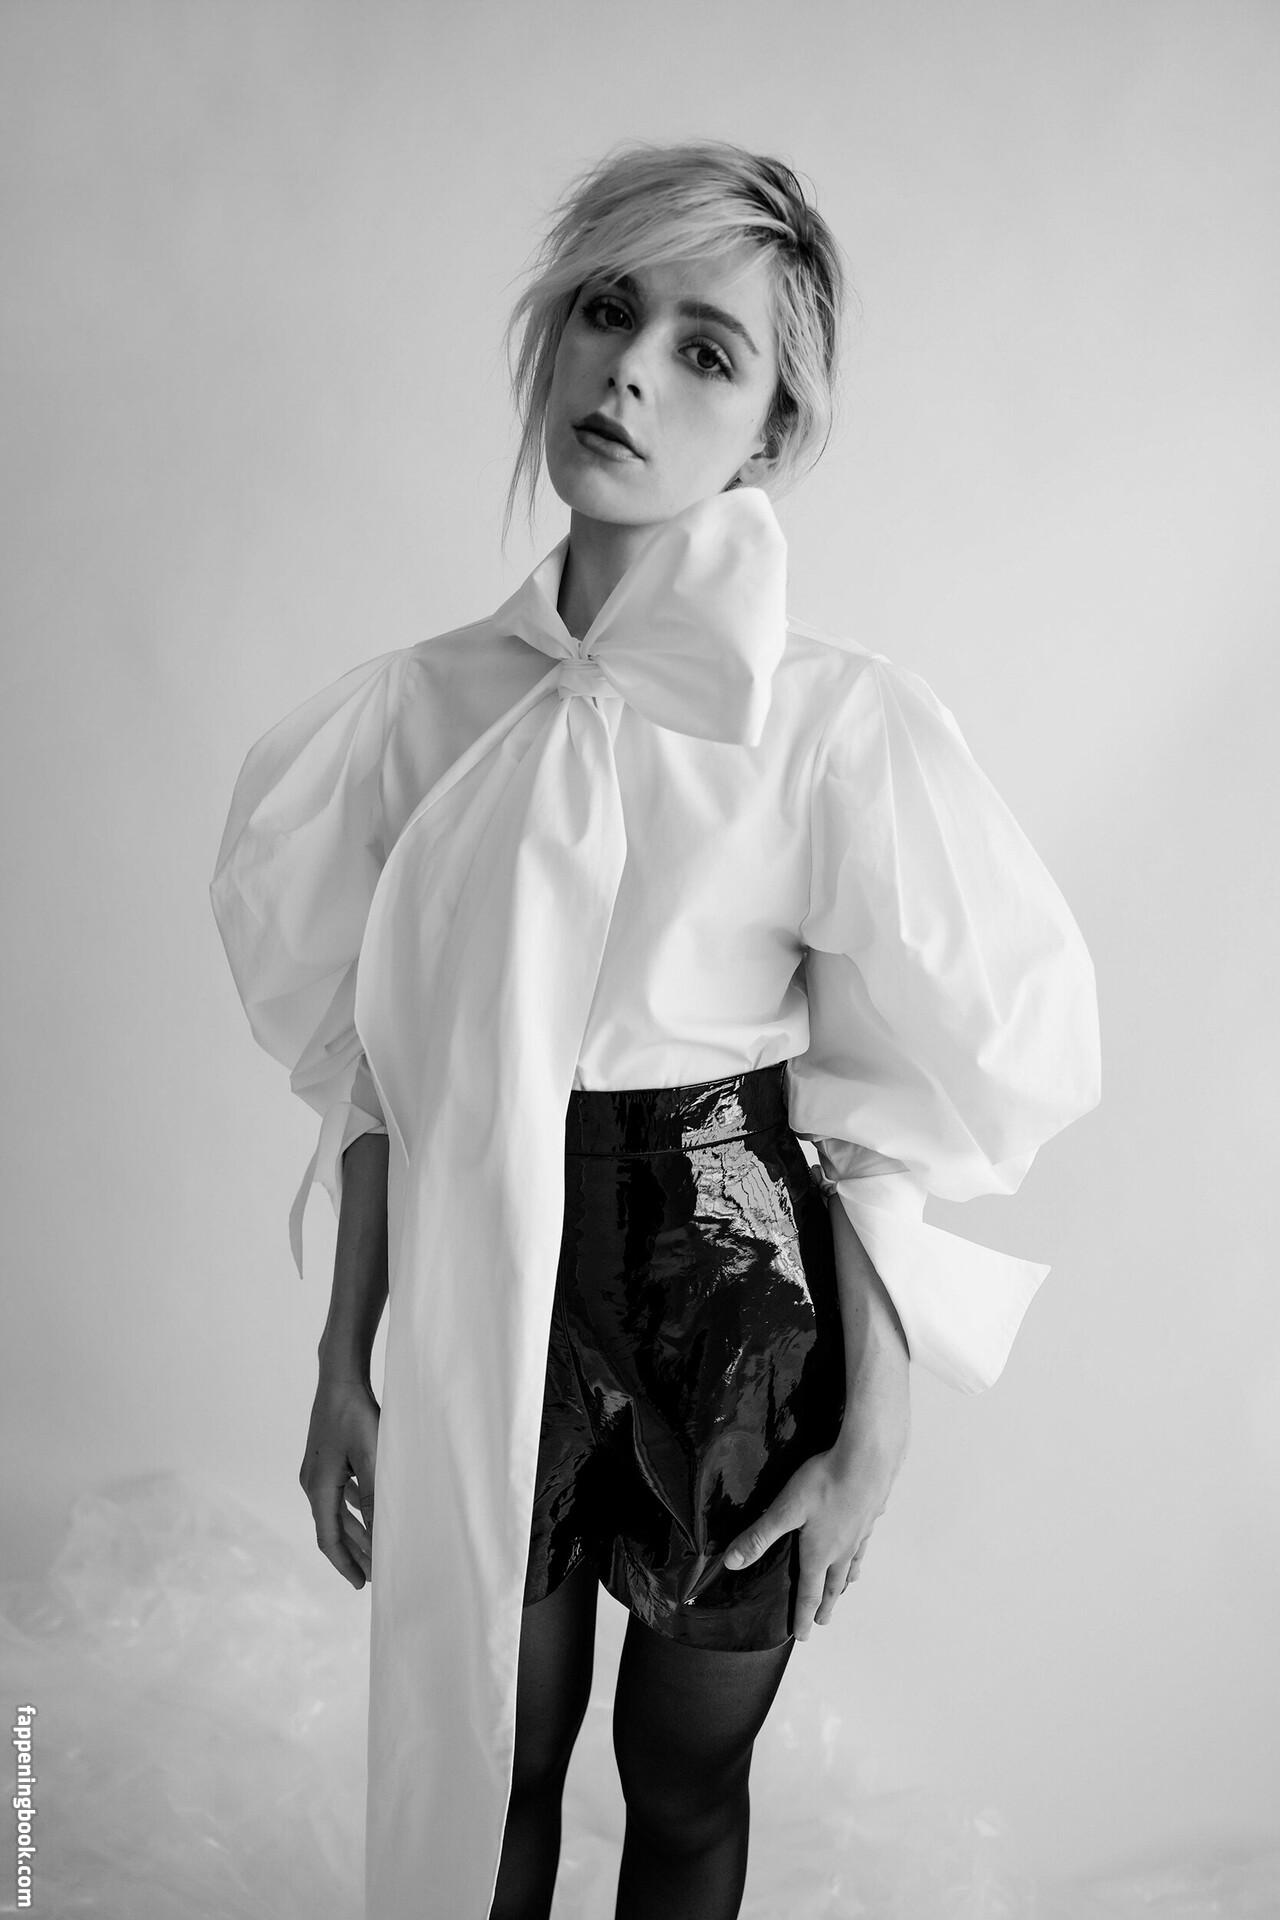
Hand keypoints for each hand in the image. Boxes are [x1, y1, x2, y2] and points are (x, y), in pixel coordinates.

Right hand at [299, 1375, 379, 1588]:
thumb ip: (374, 1498)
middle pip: (333, 1527)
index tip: (362, 1584)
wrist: (341, 1376)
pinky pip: (340, 1492)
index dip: (345, 1563)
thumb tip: (379, 1536)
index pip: (329, 1538)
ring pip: (337, 1510)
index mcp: (317, 1487)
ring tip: (373, 1551)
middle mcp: (312, 1481)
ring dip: (356, 1530)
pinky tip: (368, 1512)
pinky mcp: (328, 1457)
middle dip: (354, 1552)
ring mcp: (318, 1468)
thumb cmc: (355, 1414)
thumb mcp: (370, 1458)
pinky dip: (354, 1507)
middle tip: (373, 1574)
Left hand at [722, 1411, 908, 1641]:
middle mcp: (842, 1549)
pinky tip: (861, 1539)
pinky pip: (864, 1539)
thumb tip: (731, 1564)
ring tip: (845, 1587)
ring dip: (845, 1580)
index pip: (809, 1593)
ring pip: (852, 1564)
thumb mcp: (784, 1509)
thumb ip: (759, 1537)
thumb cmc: (824, 1484)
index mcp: (819, 1553)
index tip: (803, 1636)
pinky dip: (860, 1549)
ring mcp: (860, 1533)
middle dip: (826, 1605)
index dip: (804, 1616)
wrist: (868, 1460)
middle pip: (833, 1584)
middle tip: (823, 1622)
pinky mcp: (871, 1514)